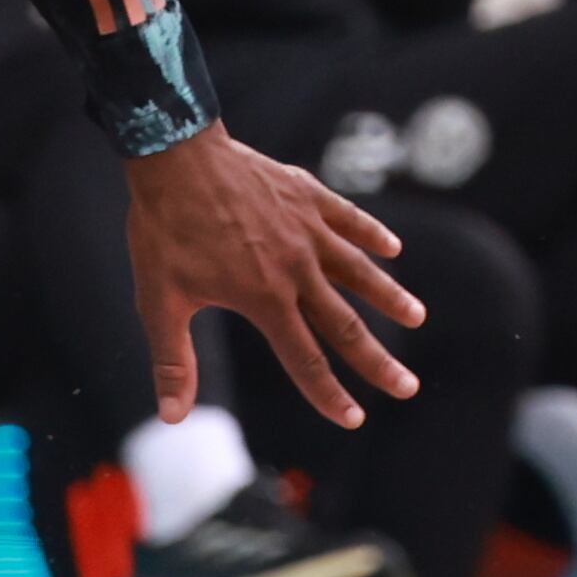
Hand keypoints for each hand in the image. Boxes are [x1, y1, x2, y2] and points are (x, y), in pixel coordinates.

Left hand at [125, 127, 423, 427]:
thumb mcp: (159, 301)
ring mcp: (306, 230)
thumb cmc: (163, 230)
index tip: (354, 420)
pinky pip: (349, 218)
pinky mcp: (307, 196)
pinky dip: (372, 234)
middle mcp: (295, 269)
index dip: (328, 394)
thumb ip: (173, 361)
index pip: (304, 358)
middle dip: (377, 362)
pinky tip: (392, 249)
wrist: (174, 156)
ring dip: (388, 296)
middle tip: (408, 387)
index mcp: (263, 298)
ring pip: (358, 271)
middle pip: (345, 324)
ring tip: (417, 317)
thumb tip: (174, 418)